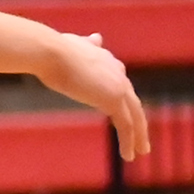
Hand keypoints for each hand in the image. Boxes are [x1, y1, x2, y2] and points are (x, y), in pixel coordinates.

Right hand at [39, 30, 147, 159]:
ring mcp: (119, 87)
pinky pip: (126, 126)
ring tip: (140, 152)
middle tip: (142, 139)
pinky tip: (129, 155)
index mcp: (108, 60)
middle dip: (139, 121)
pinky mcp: (114, 101)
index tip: (125, 114)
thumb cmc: (54, 49)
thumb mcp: (74, 45)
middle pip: (133, 102)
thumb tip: (98, 38)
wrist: (50, 52)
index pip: (121, 84)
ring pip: (135, 116)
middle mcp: (118, 73)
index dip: (124, 101)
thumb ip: (87, 45)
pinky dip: (130, 141)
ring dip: (139, 136)